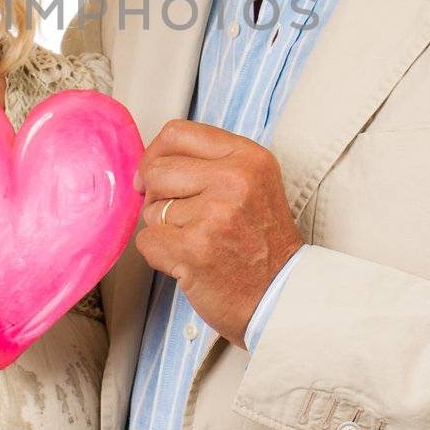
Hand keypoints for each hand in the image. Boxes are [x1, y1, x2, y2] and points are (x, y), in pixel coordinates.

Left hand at [133, 120, 302, 345]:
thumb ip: (208, 164)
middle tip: (181, 217)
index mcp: (248, 157)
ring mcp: (214, 215)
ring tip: (200, 243)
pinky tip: (190, 261)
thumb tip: (148, 165)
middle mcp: (234, 180)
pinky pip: (147, 240)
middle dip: (157, 196)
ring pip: (151, 210)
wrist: (282, 296)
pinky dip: (161, 255)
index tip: (154, 174)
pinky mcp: (194, 250)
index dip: (155, 154)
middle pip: (156, 170)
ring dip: (165, 230)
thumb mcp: (251, 184)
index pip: (177, 133)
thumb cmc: (262, 244)